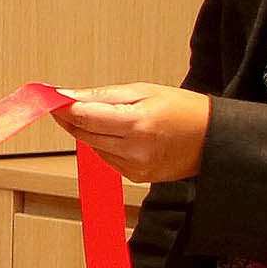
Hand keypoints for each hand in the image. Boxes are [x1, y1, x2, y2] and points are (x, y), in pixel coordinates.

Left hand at [54, 83, 209, 184]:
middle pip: (84, 133)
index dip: (63, 107)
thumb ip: (102, 95)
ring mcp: (136, 167)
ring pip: (92, 147)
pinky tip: (118, 134)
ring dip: (88, 131)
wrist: (214, 139)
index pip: (84, 116)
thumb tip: (68, 95)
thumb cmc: (184, 109)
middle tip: (63, 104)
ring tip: (102, 116)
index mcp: (137, 123)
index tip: (52, 98)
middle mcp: (135, 149)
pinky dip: (104, 145)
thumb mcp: (144, 91)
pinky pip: (106, 159)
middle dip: (70, 118)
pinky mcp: (138, 177)